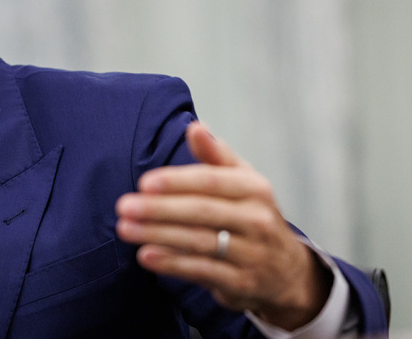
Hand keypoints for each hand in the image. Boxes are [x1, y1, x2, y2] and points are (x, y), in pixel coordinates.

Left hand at [115, 122, 332, 329]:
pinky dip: (172, 263)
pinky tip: (146, 256)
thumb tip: (195, 127)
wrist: (287, 272)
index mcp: (254, 188)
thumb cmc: (252, 215)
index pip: (210, 181)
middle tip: (123, 206)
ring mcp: (252, 254)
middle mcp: (257, 220)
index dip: (176, 181)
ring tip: (125, 228)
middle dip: (158, 209)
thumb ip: (216, 155)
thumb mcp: (242, 181)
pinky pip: (202, 271)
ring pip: (198, 241)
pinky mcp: (242, 283)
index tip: (143, 183)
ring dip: (157, 235)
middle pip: (201, 211)